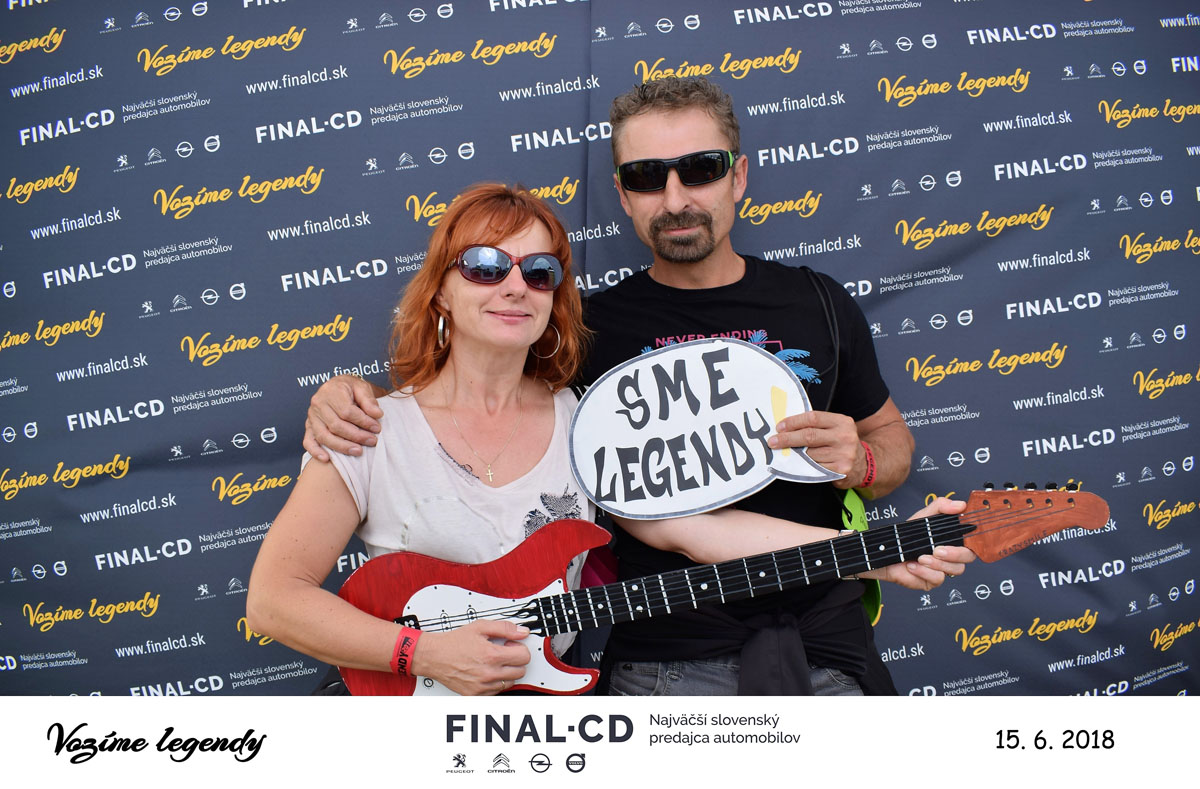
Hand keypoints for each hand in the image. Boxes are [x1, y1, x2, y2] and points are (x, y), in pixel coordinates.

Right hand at [303, 375, 383, 460]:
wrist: (337, 386)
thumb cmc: (350, 388)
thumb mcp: (362, 387)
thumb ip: (369, 400)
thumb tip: (377, 414)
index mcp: (331, 391)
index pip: (347, 411)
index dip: (363, 422)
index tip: (377, 428)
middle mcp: (318, 404)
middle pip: (336, 425)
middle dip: (356, 436)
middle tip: (372, 441)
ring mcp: (312, 416)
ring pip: (324, 436)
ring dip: (342, 446)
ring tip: (358, 451)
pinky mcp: (309, 426)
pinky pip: (308, 441)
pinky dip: (315, 451)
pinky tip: (327, 458)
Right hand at [410, 620, 531, 695]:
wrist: (434, 656)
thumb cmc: (454, 642)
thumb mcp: (480, 627)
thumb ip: (504, 628)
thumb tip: (522, 632)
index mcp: (492, 655)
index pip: (524, 657)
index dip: (520, 648)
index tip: (512, 646)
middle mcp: (489, 673)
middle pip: (521, 671)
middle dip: (516, 661)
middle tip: (503, 653)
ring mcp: (482, 686)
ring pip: (511, 683)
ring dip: (507, 672)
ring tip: (493, 663)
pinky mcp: (475, 695)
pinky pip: (497, 691)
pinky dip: (495, 682)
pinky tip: (486, 672)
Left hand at [769, 410, 862, 488]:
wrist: (863, 465)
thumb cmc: (840, 443)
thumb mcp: (834, 428)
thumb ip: (816, 425)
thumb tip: (785, 427)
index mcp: (842, 422)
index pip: (813, 418)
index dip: (793, 422)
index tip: (779, 427)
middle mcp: (845, 437)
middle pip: (809, 436)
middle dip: (787, 439)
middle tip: (772, 441)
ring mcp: (844, 454)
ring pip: (810, 454)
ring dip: (793, 454)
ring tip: (783, 453)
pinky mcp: (840, 470)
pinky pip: (814, 468)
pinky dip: (802, 466)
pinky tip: (795, 464)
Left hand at [858, 498, 975, 590]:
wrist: (885, 551)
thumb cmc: (906, 535)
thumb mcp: (923, 516)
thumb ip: (941, 506)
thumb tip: (960, 505)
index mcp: (953, 540)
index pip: (974, 541)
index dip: (977, 539)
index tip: (969, 534)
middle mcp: (952, 556)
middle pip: (968, 557)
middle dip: (955, 554)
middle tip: (937, 550)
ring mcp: (943, 570)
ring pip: (955, 570)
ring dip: (937, 563)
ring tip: (920, 557)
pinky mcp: (931, 581)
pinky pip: (937, 579)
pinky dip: (924, 571)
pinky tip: (912, 565)